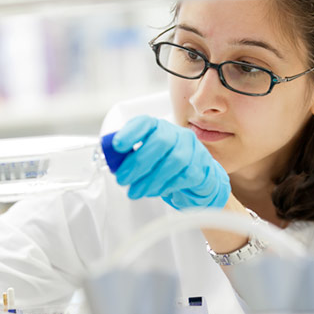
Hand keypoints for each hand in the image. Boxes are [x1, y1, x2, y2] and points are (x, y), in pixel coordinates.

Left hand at [111, 116, 230, 209]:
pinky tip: (154, 191)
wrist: (197, 178)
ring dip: (150, 179)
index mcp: (160, 128)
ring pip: (174, 161)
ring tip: (135, 191)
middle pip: (161, 141)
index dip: (131, 132)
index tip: (117, 146)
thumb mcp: (146, 156)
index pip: (146, 122)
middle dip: (138, 163)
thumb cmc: (166, 166)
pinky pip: (184, 176)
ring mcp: (194, 150)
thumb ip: (129, 155)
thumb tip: (111, 160)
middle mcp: (178, 135)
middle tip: (122, 179)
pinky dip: (166, 186)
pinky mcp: (201, 168)